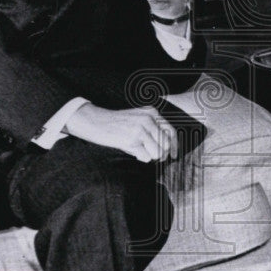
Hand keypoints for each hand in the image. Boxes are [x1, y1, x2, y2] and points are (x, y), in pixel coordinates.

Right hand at [63, 102, 178, 162]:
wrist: (96, 122)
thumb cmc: (117, 124)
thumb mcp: (138, 120)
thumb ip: (153, 130)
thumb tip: (168, 150)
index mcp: (152, 112)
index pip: (171, 131)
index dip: (175, 146)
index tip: (174, 156)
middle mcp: (148, 119)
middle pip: (166, 144)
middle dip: (161, 154)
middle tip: (151, 155)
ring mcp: (141, 128)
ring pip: (158, 152)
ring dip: (150, 156)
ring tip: (139, 150)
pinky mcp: (132, 139)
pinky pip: (146, 157)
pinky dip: (140, 157)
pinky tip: (131, 149)